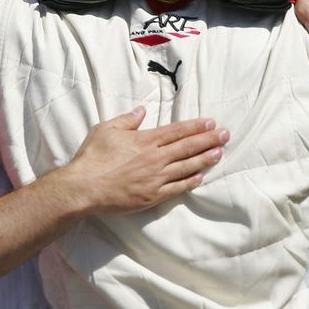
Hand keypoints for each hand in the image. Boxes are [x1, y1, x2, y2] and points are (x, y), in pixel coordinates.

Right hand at [65, 107, 228, 214]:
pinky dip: (190, 182)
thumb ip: (127, 120)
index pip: (177, 131)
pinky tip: (201, 176)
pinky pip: (176, 188)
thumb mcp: (106, 129)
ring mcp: (155, 179)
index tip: (211, 122)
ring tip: (220, 153)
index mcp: (145, 140)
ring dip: (205, 159)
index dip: (196, 126)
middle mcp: (154, 158)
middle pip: (187, 147)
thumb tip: (141, 111)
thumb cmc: (92, 158)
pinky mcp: (152, 196)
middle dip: (209, 140)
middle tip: (226, 135)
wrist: (83, 188)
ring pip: (187, 167)